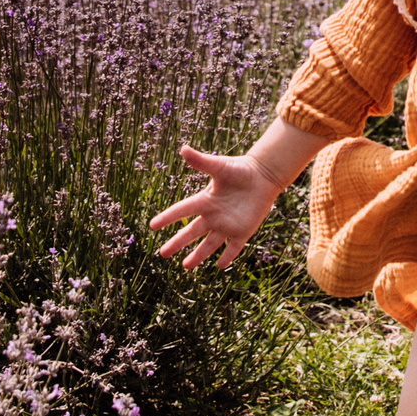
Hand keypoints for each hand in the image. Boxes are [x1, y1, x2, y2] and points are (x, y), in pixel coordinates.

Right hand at [149, 146, 285, 269]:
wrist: (264, 175)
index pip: (182, 211)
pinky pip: (234, 247)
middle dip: (177, 243)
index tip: (152, 226)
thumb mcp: (219, 166)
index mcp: (205, 200)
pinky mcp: (243, 230)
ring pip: (210, 244)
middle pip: (191, 232)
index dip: (167, 217)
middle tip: (162, 254)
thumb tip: (183, 148)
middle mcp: (213, 215)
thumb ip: (201, 161)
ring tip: (185, 266)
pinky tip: (219, 266)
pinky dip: (227, 256)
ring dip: (198, 255)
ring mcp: (228, 224)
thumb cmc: (240, 169)